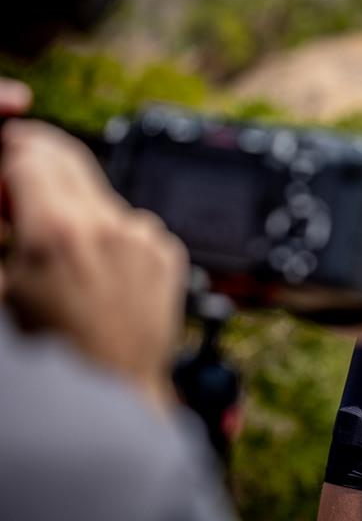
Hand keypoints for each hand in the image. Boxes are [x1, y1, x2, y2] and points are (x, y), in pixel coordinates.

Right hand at [1, 115, 187, 412]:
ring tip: (59, 243)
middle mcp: (108, 226)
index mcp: (58, 232)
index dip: (14, 151)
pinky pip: (132, 228)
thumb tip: (11, 204)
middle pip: (70, 163)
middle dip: (42, 155)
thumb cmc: (51, 352)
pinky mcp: (167, 253)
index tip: (7, 149)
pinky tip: (96, 270)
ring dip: (76, 205)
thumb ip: (9, 237)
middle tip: (22, 154)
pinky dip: (110, 236)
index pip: (33, 160)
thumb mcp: (7, 292)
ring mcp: (144, 237)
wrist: (114, 391)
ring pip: (100, 198)